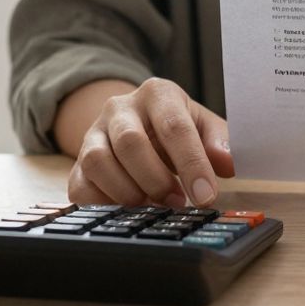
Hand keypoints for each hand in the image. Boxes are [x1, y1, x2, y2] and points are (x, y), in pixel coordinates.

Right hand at [67, 78, 234, 207]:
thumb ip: (219, 142)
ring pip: (98, 161)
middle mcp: (119, 108)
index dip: (191, 164)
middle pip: (131, 142)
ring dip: (128, 192)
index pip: (174, 127)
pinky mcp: (76, 161)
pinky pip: (80, 185)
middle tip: (177, 202)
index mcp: (157, 93)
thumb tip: (228, 162)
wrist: (133, 121)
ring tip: (152, 207)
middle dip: (157, 180)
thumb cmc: (174, 126)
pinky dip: (104, 203)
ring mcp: (93, 133)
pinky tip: (127, 211)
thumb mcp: (202, 126)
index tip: (205, 195)